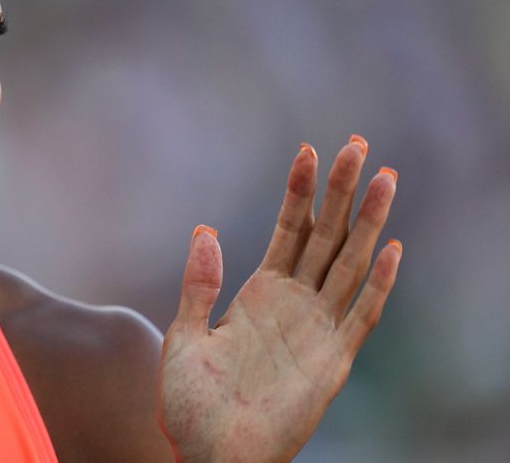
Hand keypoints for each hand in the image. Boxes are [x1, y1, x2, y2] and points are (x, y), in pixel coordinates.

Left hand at [157, 137, 402, 462]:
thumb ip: (198, 285)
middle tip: (359, 144)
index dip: (299, 191)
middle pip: (326, 235)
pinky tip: (392, 247)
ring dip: (368, 222)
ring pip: (349, 263)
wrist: (209, 453)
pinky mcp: (333, 361)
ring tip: (385, 177)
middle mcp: (294, 304)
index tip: (308, 149)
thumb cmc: (191, 402)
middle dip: (342, 190)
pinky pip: (361, 315)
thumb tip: (205, 229)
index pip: (287, 229)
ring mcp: (317, 329)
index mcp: (259, 292)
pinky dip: (378, 283)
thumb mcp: (184, 336)